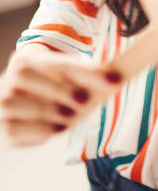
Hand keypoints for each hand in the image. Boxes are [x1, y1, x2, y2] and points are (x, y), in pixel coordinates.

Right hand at [0, 45, 121, 146]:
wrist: (20, 90)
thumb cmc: (48, 80)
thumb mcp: (63, 70)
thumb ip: (84, 73)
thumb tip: (113, 79)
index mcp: (29, 58)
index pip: (64, 64)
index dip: (90, 73)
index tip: (113, 79)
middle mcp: (12, 78)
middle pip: (45, 85)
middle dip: (68, 93)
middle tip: (84, 101)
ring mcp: (5, 103)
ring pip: (34, 109)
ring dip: (57, 114)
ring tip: (70, 117)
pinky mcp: (4, 128)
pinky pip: (22, 132)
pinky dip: (41, 132)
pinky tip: (55, 127)